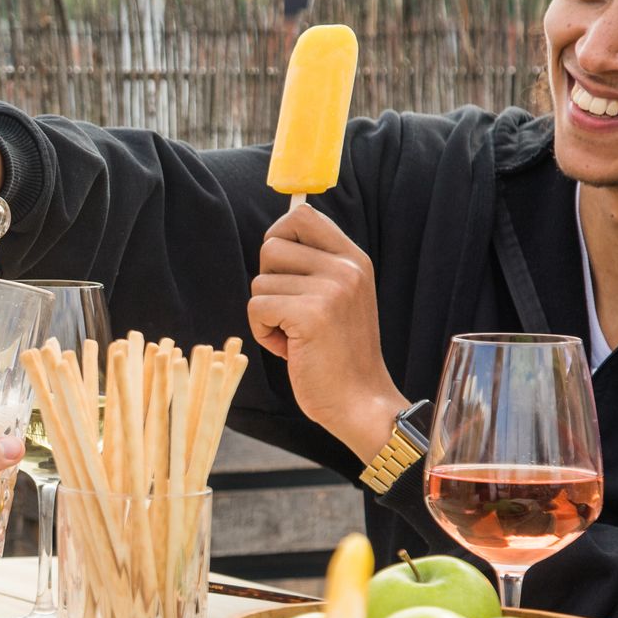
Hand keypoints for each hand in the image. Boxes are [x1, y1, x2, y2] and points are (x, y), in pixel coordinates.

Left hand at [246, 204, 404, 461]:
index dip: (278, 235)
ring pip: (260, 281)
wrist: (361, 401)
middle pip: (272, 245)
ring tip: (296, 336)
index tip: (280, 269)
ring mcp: (331, 289)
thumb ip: (315, 267)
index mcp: (354, 259)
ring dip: (267, 314)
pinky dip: (263, 332)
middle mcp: (346, 267)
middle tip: (290, 312)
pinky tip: (290, 349)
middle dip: (269, 281)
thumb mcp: (339, 298)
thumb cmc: (339, 354)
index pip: (303, 215)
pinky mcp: (311, 314)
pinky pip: (257, 307)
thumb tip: (274, 238)